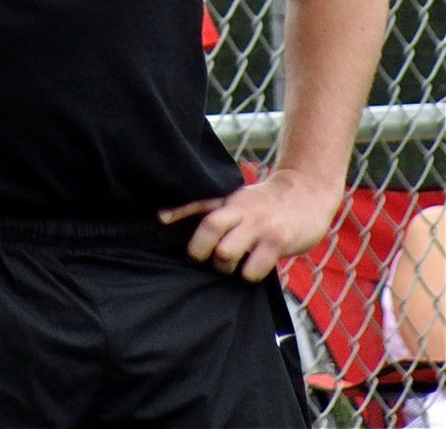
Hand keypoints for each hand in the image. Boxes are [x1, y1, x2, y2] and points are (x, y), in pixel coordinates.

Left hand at [159, 167, 342, 281]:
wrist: (308, 193)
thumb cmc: (269, 202)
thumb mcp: (241, 199)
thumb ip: (219, 210)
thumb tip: (181, 221)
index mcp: (230, 199)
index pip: (199, 202)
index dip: (178, 211)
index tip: (161, 219)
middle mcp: (241, 209)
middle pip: (209, 226)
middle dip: (198, 249)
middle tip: (198, 260)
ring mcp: (259, 225)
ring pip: (227, 252)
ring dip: (223, 265)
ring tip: (228, 266)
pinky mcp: (277, 242)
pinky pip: (253, 269)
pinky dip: (247, 275)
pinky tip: (252, 270)